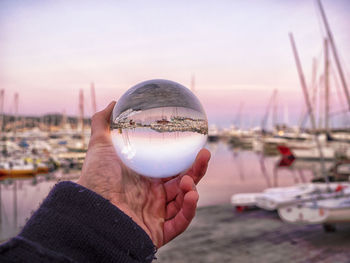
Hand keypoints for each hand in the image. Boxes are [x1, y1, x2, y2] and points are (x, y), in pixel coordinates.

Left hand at [78, 101, 210, 247]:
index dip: (185, 158)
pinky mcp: (157, 231)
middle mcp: (152, 196)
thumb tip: (113, 103)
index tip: (195, 144)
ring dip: (192, 189)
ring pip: (184, 202)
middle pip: (183, 183)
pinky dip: (189, 210)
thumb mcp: (100, 145)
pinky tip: (191, 196)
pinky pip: (179, 223)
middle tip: (204, 154)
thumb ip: (103, 122)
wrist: (88, 210)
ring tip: (189, 181)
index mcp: (145, 179)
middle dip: (197, 170)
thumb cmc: (94, 178)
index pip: (172, 168)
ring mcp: (155, 214)